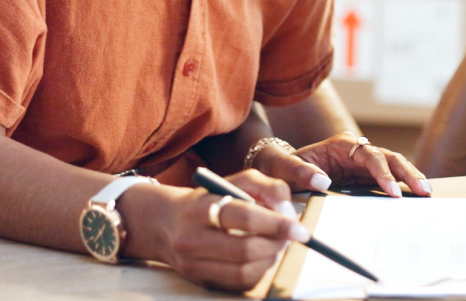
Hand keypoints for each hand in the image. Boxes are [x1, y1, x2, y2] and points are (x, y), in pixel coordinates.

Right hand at [126, 169, 307, 291]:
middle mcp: (193, 238)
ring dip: (270, 259)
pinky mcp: (200, 281)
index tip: (300, 229)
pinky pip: (239, 284)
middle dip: (276, 244)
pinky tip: (263, 257)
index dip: (276, 224)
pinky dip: (259, 271)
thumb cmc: (210, 197)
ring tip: (278, 243)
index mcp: (201, 207)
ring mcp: (193, 265)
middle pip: (245, 250)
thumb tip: (287, 210)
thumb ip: (267, 187)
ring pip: (243, 271)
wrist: (165, 223)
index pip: (244, 217)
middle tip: (291, 235)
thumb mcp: (236, 180)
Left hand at [255, 131, 431, 197]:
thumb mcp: (283, 168)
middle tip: (423, 189)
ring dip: (409, 176)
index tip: (393, 191)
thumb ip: (300, 172)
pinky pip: (385, 177)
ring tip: (426, 191)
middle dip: (407, 172)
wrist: (276, 169)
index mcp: (339, 145)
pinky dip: (400, 184)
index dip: (383, 172)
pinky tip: (413, 194)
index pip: (369, 155)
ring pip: (391, 165)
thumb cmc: (280, 167)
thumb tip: (323, 181)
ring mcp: (359, 162)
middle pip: (387, 156)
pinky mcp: (360, 175)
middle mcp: (354, 150)